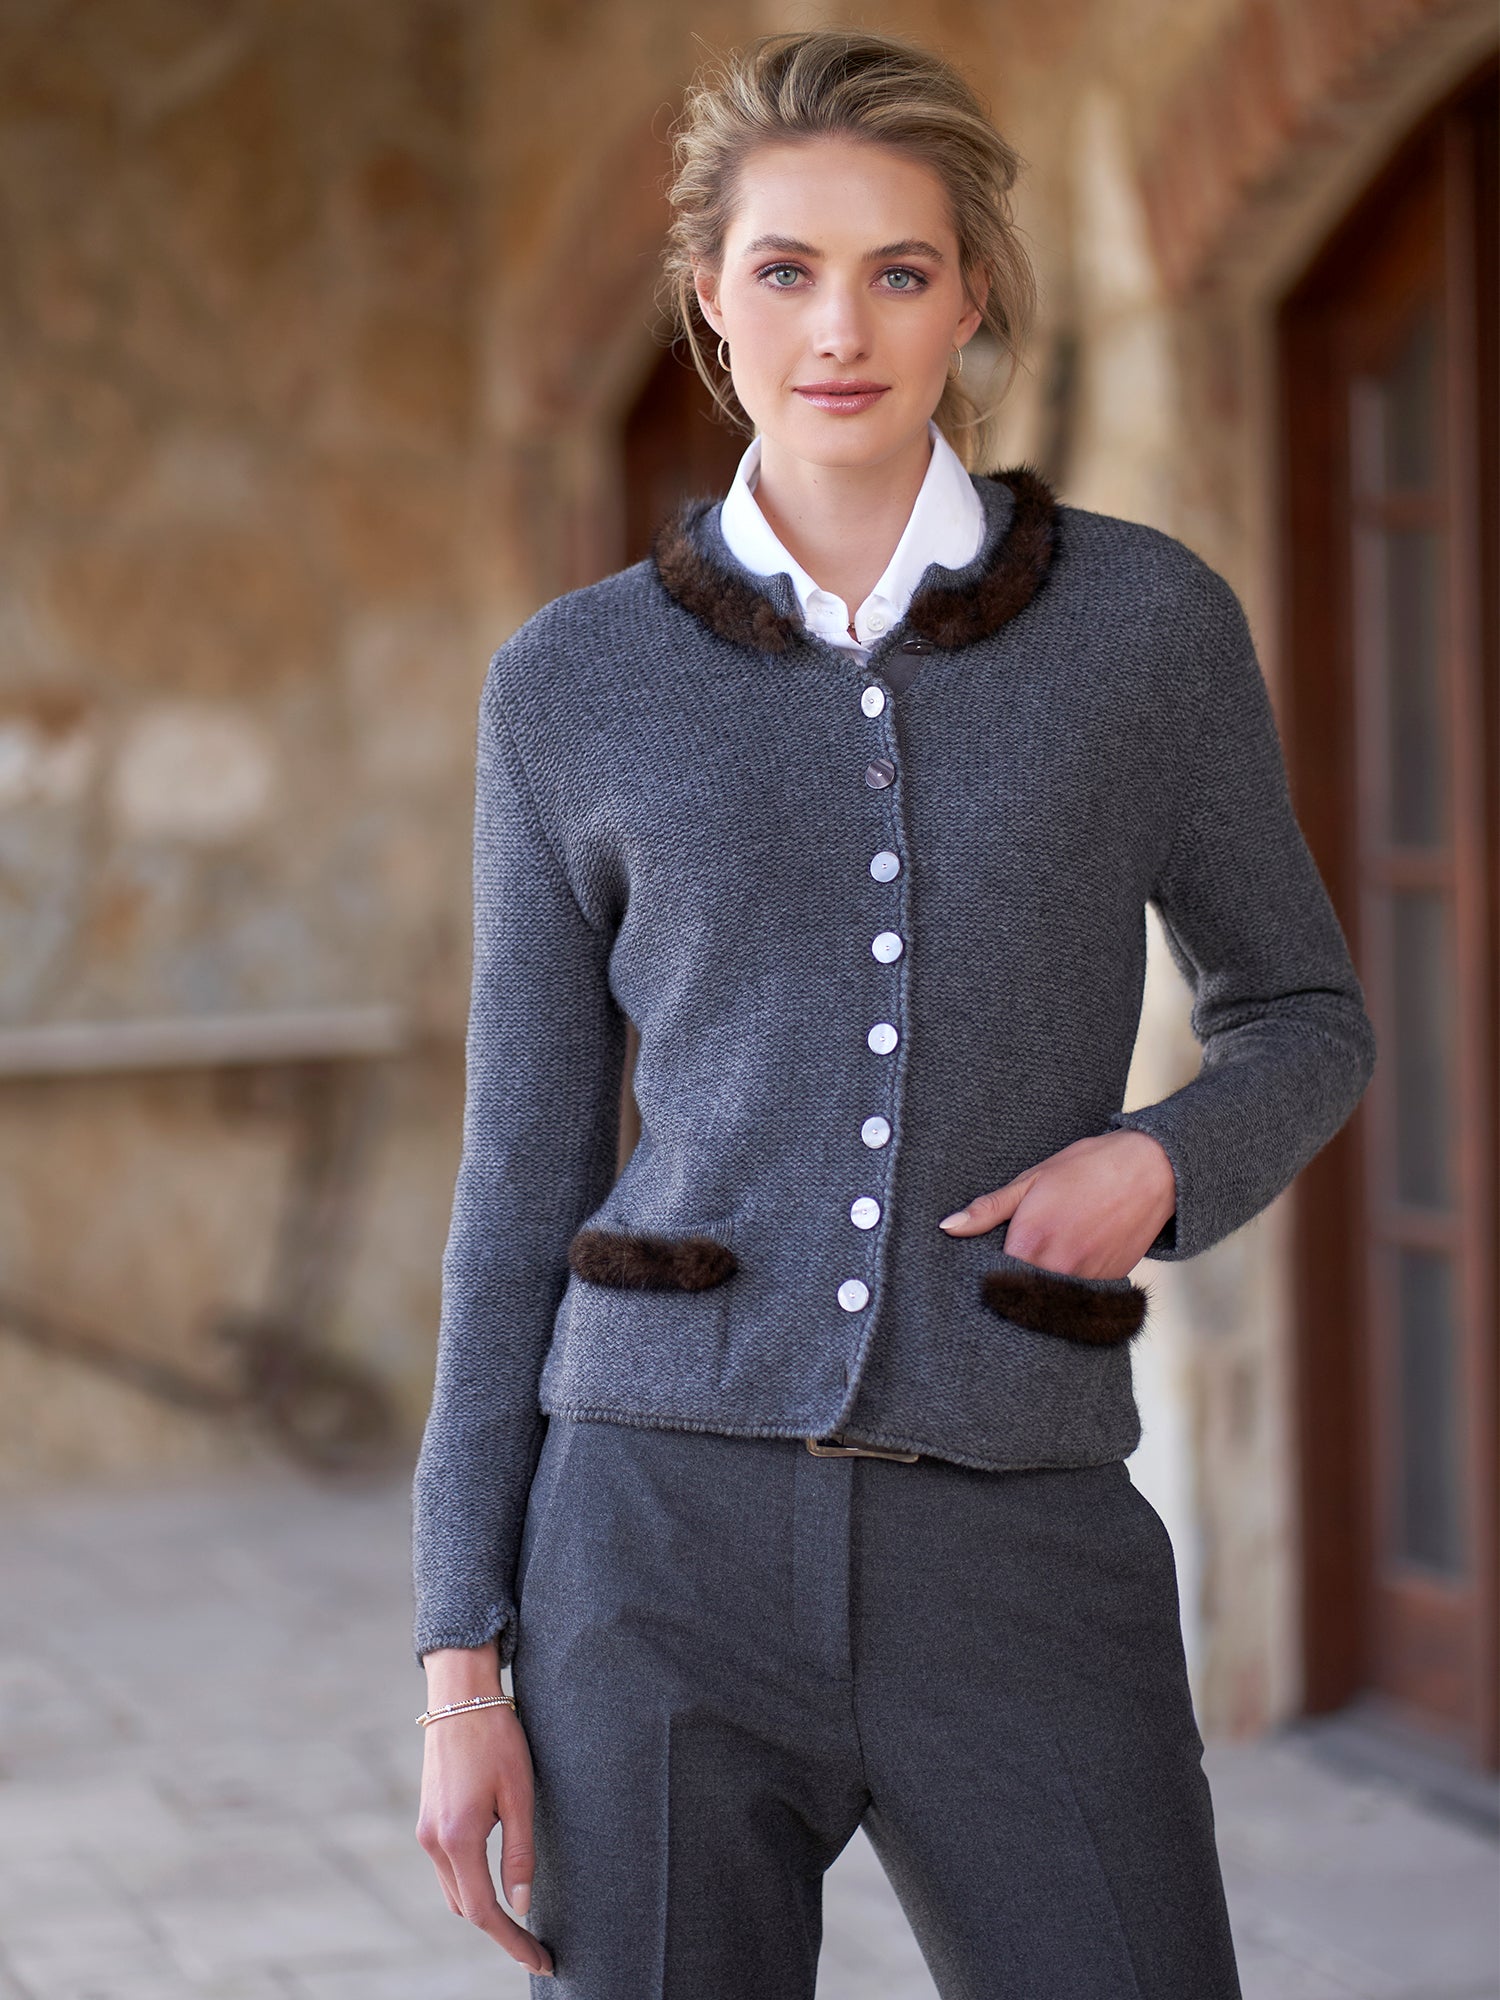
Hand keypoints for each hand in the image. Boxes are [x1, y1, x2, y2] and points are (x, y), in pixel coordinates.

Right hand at [415, 1699, 553, 1977]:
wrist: (460, 1696)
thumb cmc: (497, 1739)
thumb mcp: (519, 1794)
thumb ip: (519, 1854)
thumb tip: (521, 1905)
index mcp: (458, 1838)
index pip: (484, 1912)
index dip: (512, 1941)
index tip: (540, 1960)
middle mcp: (433, 1841)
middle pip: (465, 1907)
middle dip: (499, 1929)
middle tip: (536, 1945)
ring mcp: (425, 1830)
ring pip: (453, 1889)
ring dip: (483, 1906)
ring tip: (520, 1917)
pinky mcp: (427, 1819)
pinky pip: (448, 1866)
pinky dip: (470, 1882)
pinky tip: (494, 1879)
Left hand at [937, 1129, 1175, 1278]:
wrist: (1151, 1170)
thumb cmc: (1088, 1168)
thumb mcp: (1032, 1180)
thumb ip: (989, 1209)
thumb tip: (948, 1227)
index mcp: (1030, 1241)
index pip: (992, 1278)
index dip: (985, 1277)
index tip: (982, 1272)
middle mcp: (1056, 1267)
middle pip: (1020, 1294)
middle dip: (1011, 1289)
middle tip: (1010, 1274)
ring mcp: (1085, 1279)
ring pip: (1050, 1300)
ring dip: (1040, 1291)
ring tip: (1043, 1267)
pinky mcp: (1108, 1283)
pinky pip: (1079, 1298)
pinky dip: (1069, 1289)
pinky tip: (1068, 1268)